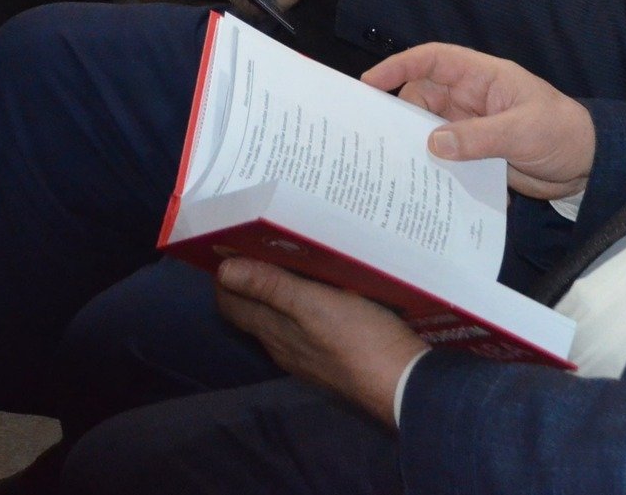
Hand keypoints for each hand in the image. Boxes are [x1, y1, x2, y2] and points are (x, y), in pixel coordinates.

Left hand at [213, 258, 425, 426]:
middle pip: (251, 310)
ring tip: (290, 256)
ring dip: (275, 290)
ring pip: (278, 318)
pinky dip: (300, 304)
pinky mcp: (329, 358)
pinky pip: (303, 326)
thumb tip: (223, 270)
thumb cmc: (358, 339)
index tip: (232, 241)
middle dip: (248, 278)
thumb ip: (271, 288)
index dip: (225, 274)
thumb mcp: (314, 305)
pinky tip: (320, 289)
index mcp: (272, 330)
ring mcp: (305, 355)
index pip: (230, 303)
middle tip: (260, 241)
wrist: (402, 383)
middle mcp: (281, 345)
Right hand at [360, 44, 595, 198]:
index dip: (399, 66)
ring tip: (389, 164)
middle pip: (422, 97)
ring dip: (414, 143)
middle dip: (398, 112)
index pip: (433, 61)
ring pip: (429, 128)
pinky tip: (418, 182)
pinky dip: (431, 165)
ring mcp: (472, 126)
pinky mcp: (476, 153)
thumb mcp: (522, 132)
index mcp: (482, 77)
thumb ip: (478, 138)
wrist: (588, 166)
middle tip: (373, 137)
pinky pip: (444, 154)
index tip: (370, 82)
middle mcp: (471, 98)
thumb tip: (433, 143)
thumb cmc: (563, 133)